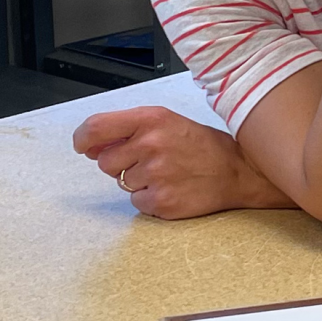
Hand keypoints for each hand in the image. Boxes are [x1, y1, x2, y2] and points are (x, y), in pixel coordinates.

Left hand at [72, 106, 283, 218]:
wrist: (238, 170)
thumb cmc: (201, 145)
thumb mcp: (167, 122)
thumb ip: (128, 129)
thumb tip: (89, 146)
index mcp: (151, 119)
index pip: (96, 127)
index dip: (83, 138)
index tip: (83, 145)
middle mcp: (151, 144)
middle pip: (105, 162)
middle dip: (121, 163)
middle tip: (151, 159)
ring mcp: (156, 174)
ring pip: (121, 183)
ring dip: (138, 181)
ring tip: (167, 172)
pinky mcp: (161, 201)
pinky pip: (137, 202)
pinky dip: (150, 198)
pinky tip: (172, 187)